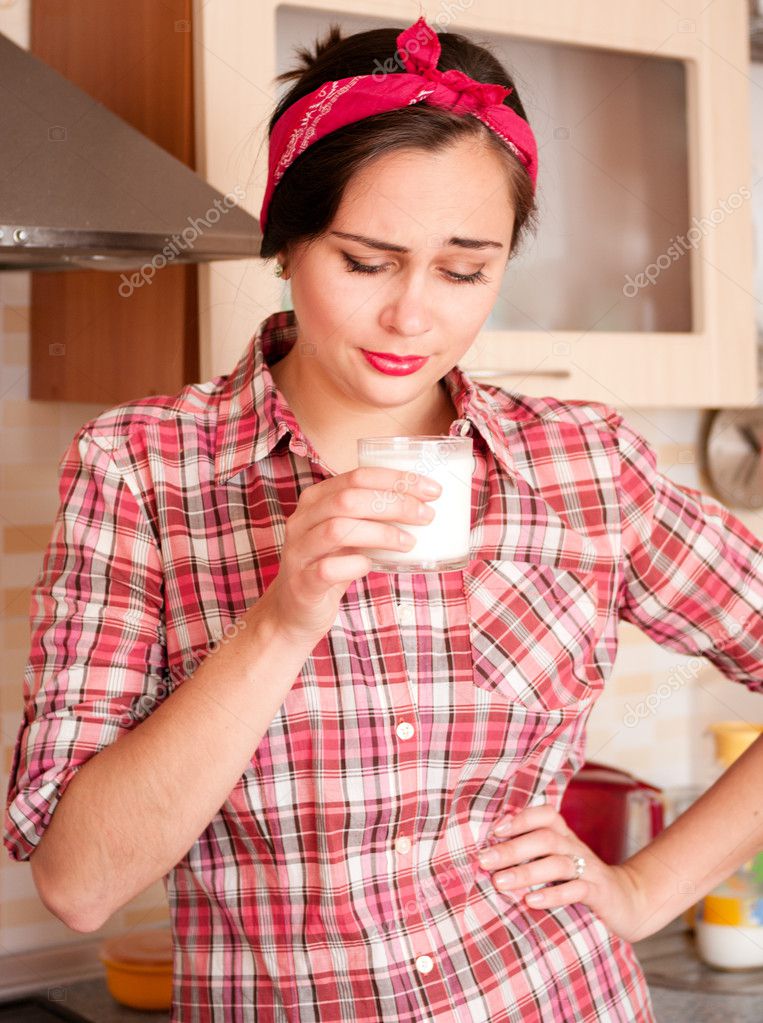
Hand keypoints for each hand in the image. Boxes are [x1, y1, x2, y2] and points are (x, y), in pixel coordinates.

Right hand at [261, 466, 440, 644]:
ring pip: (338, 530)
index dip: (397, 479)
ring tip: (410, 542)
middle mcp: (303, 520)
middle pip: (349, 499)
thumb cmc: (330, 565)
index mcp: (316, 500)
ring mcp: (299, 551)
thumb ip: (371, 516)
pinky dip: (356, 565)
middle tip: (426, 515)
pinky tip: (373, 565)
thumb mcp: (348, 533)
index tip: (431, 490)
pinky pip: (329, 569)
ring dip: (381, 533)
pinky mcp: (302, 583)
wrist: (295, 610)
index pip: (357, 476)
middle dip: (395, 503)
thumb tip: (423, 502)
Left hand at [474, 803, 651, 942]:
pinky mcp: (599, 893)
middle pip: (544, 839)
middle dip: (512, 849)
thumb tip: (487, 852)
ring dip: (526, 872)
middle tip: (484, 860)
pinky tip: (531, 901)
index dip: (520, 819)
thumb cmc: (578, 879)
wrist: (627, 901)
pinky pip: (577, 890)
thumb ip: (530, 853)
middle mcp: (575, 847)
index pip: (544, 815)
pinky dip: (553, 894)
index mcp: (563, 835)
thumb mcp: (556, 861)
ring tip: (499, 882)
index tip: (493, 831)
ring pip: (558, 864)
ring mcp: (589, 869)